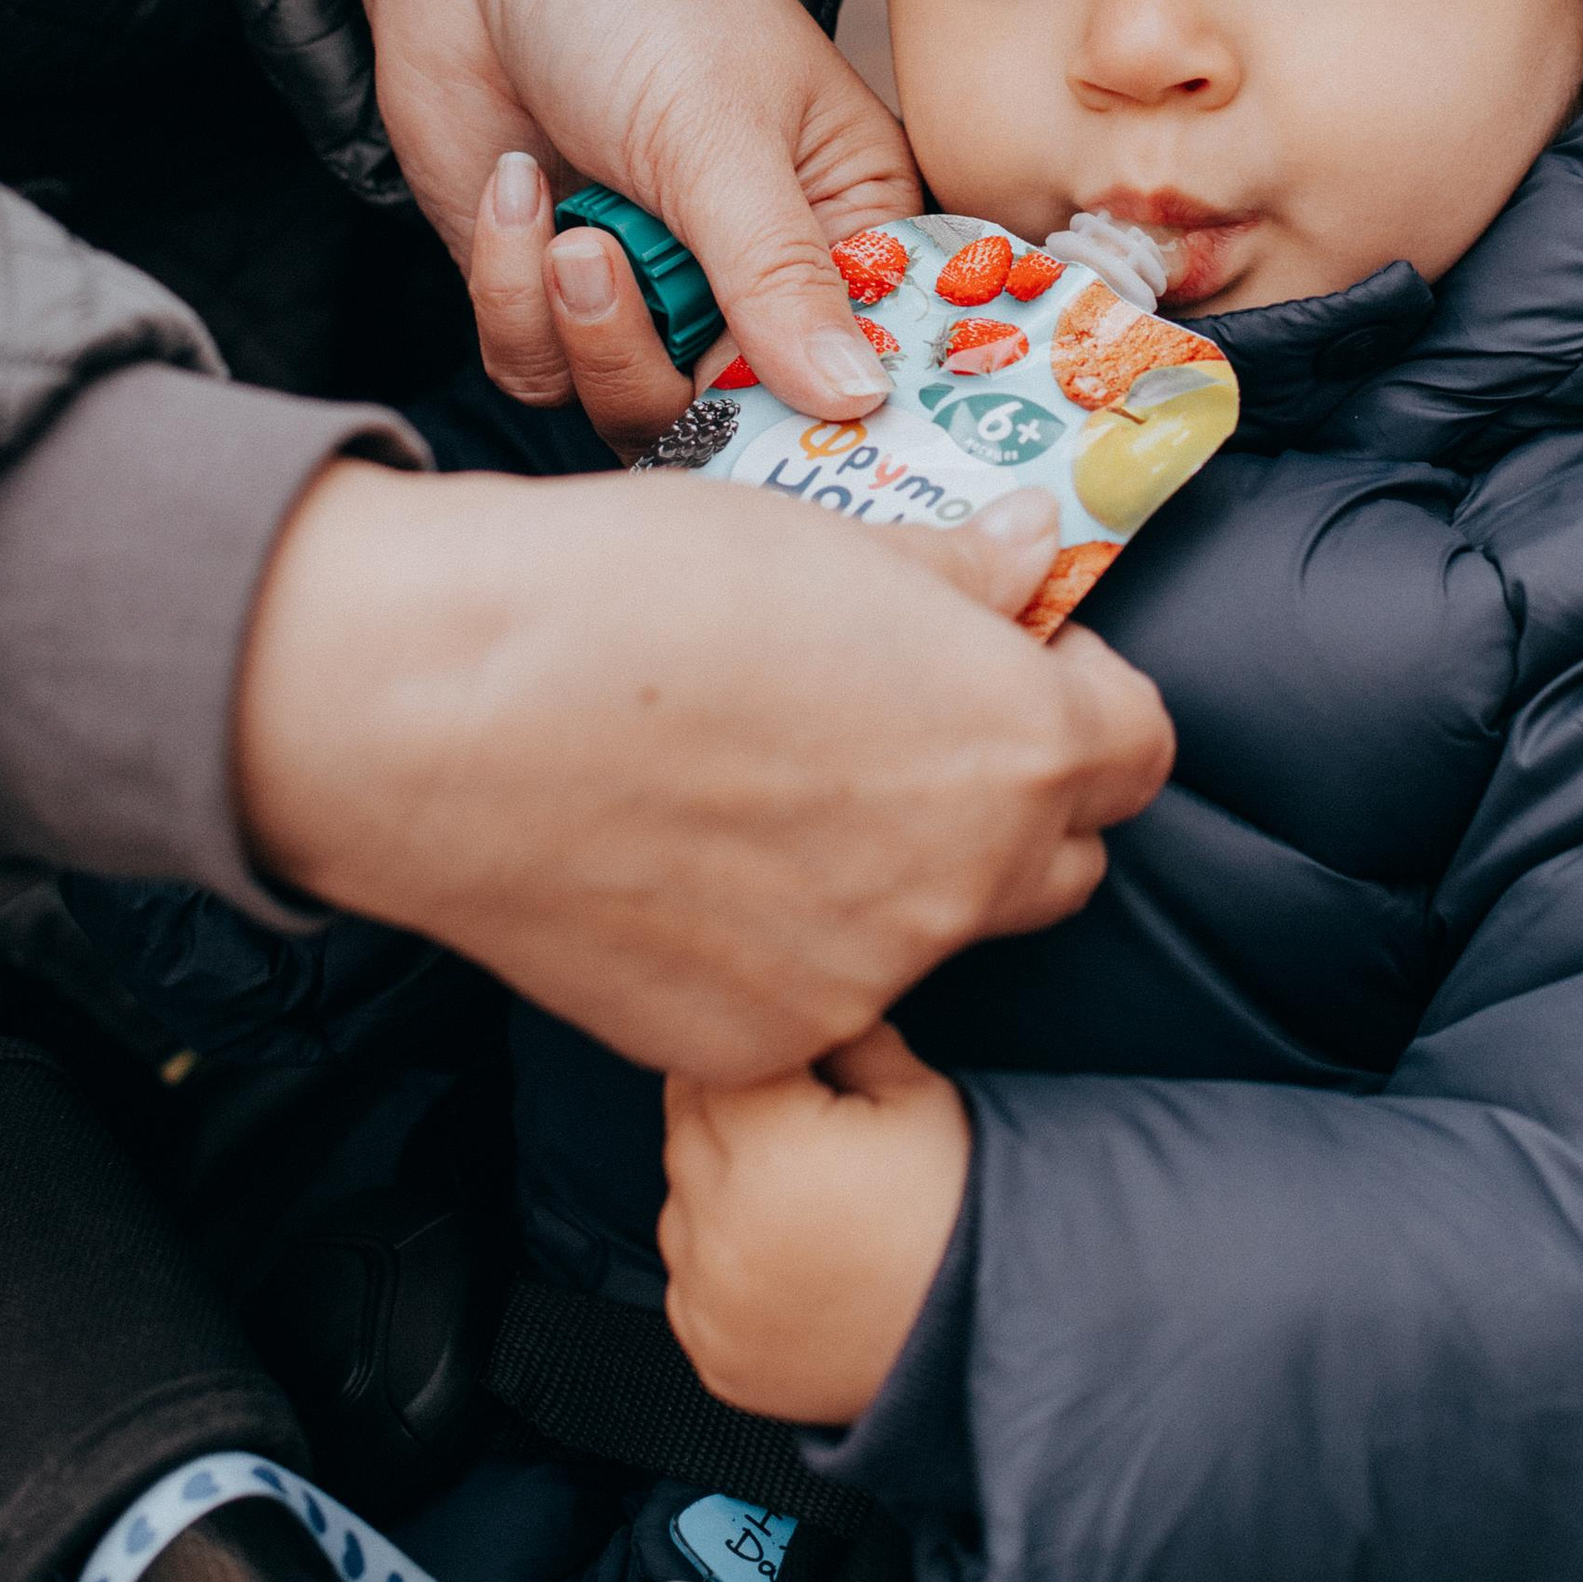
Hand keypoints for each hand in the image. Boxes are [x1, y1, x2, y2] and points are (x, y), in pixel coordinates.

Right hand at [234, 465, 1173, 1080]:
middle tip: (903, 730)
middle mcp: (963, 882)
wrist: (446, 710)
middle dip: (1011, 799)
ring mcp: (861, 978)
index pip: (1136, 746)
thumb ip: (956, 578)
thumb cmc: (637, 593)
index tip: (1012, 664)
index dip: (1079, 695)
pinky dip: (782, 943)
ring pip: (929, 931)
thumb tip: (1028, 557)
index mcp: (1013, 743)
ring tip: (768, 789)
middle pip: (1057, 856)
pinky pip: (815, 994)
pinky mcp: (755, 1042)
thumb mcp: (826, 539)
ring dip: (892, 874)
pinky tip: (693, 863)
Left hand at [355, 0, 919, 449]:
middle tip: (612, 272)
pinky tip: (514, 186)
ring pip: (630, 405)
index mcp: (851, 217)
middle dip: (663, 364)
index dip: (834, 413)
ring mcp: (656, 287)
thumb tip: (858, 401)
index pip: (876, 362)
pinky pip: (537, 367)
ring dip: (581, 327)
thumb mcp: (718, 131)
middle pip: (741, 415)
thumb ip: (779, 278)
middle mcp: (762, 272)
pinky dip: (512, 292)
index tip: (786, 434)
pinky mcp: (552, 294)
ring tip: (568, 221)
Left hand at [663, 1025, 970, 1426]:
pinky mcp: (712, 1350)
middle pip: (685, 1128)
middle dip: (727, 1112)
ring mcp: (711, 1296)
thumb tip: (799, 1008)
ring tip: (792, 1195)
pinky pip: (685, 1281)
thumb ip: (843, 1036)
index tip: (784, 1064)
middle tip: (792, 1124)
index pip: (713, 1063)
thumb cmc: (952, 1207)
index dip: (751, 1055)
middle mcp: (722, 1223)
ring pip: (677, 1203)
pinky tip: (779, 1254)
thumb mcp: (914, 1092)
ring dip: (713, 1186)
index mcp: (767, 1143)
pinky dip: (716, 1261)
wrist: (981, 1329)